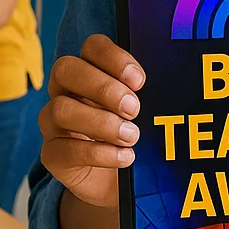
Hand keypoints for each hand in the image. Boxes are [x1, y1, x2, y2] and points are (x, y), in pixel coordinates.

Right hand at [39, 34, 144, 209]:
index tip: (140, 81)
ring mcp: (54, 123)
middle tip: (134, 108)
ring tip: (132, 136)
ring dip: (101, 122)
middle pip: (65, 69)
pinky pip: (63, 149)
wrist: (117, 181)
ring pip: (60, 109)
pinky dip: (99, 154)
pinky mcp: (52, 154)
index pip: (92, 46)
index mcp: (89, 69)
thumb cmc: (132, 133)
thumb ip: (150, 93)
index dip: (114, 58)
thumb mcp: (145, 110)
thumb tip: (176, 82)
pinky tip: (125, 158)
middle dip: (103, 87)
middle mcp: (65, 90)